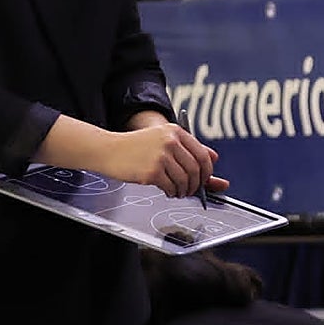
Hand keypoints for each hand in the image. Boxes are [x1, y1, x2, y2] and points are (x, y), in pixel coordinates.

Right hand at [103, 124, 230, 196]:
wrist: (109, 150)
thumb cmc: (136, 147)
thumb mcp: (163, 139)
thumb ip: (189, 147)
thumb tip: (214, 157)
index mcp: (175, 131)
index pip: (202, 154)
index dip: (207, 171)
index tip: (205, 179)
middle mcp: (170, 141)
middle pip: (195, 169)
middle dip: (196, 184)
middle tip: (191, 190)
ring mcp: (161, 156)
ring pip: (184, 180)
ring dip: (183, 190)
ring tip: (177, 192)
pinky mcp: (152, 171)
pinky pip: (171, 187)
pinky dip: (172, 192)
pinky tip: (167, 191)